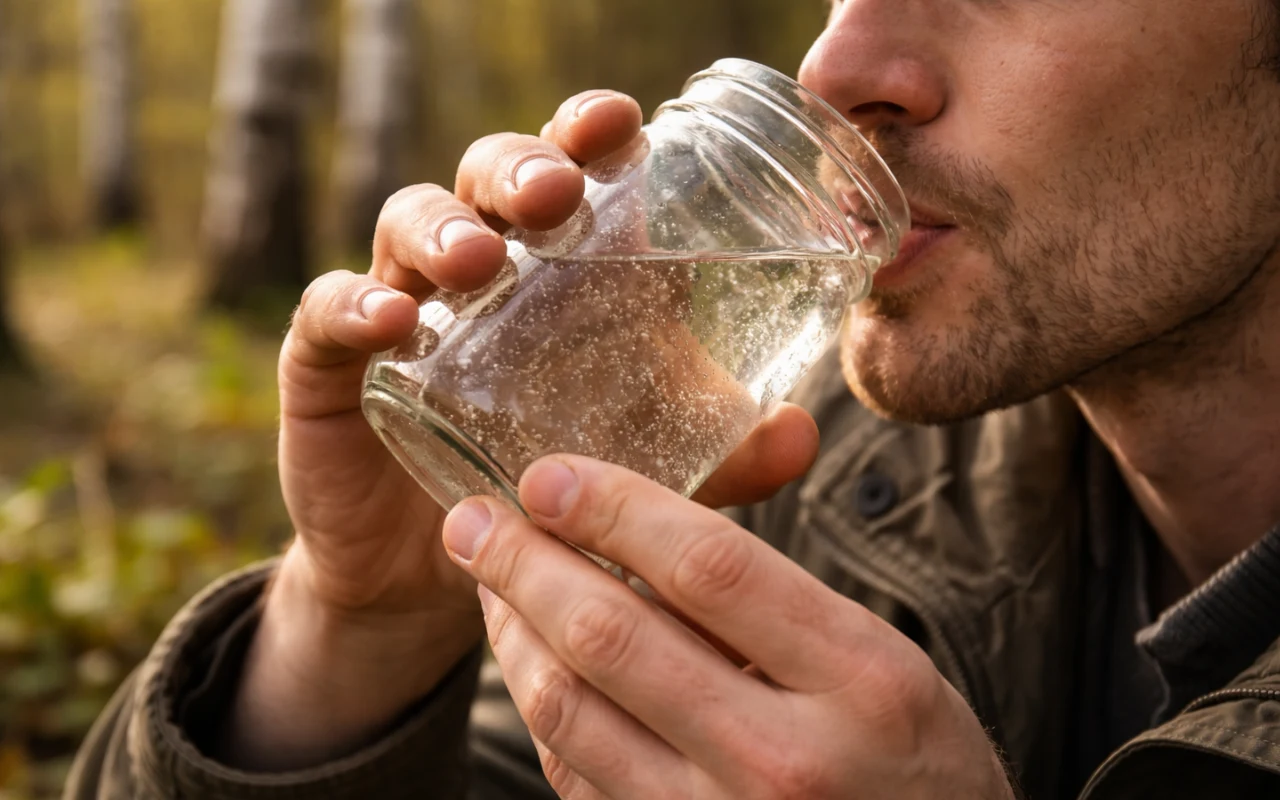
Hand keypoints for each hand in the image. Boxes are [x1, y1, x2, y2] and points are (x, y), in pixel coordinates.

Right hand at [220, 91, 823, 769]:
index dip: (589, 133)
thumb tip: (804, 433)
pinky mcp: (332, 366)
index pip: (572, 171)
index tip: (624, 122)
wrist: (441, 574)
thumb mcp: (645, 467)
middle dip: (520, 167)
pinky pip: (328, 314)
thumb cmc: (547, 485)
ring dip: (443, 227)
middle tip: (555, 193)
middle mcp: (482, 269)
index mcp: (560, 271)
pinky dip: (352, 305)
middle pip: (490, 176)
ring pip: (408, 223)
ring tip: (479, 259)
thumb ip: (721, 451)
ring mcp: (404, 309)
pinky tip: (387, 320)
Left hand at [443, 455, 1016, 799]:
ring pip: (571, 709)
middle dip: (525, 563)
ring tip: (488, 580)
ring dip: (513, 631)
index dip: (611, 507)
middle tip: (473, 519)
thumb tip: (645, 515)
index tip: (548, 474)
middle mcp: (783, 758)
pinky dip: (540, 704)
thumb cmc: (914, 764)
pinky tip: (527, 657)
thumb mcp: (883, 661)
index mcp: (857, 679)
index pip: (706, 566)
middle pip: (613, 636)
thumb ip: (774, 597)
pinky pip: (575, 773)